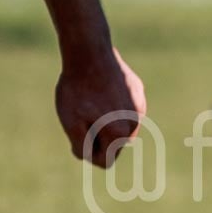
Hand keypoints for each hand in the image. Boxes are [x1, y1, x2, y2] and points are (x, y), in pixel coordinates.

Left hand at [56, 48, 146, 169]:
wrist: (89, 51)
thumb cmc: (77, 89)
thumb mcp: (71, 124)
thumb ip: (84, 148)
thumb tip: (96, 156)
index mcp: (121, 132)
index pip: (105, 160)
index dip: (88, 150)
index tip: (78, 130)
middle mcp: (136, 120)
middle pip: (115, 145)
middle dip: (99, 136)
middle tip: (84, 114)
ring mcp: (140, 103)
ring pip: (121, 127)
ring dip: (107, 122)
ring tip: (92, 101)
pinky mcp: (138, 89)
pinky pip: (125, 109)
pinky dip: (114, 106)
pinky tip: (101, 90)